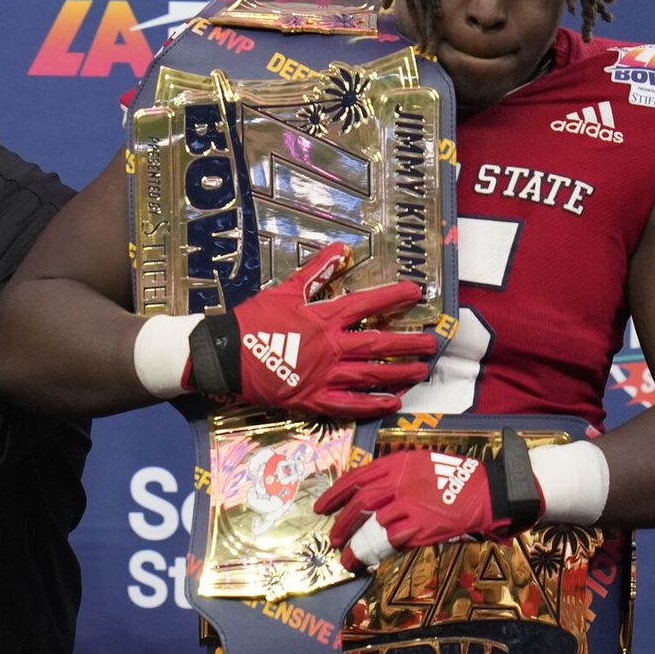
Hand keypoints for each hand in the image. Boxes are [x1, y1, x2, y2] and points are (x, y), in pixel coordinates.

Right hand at [200, 245, 435, 418]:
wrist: (223, 355)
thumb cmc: (253, 320)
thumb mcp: (285, 290)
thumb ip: (317, 271)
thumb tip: (342, 248)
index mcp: (322, 318)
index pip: (366, 304)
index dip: (393, 297)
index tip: (416, 293)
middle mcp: (329, 347)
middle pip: (377, 343)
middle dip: (407, 342)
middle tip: (431, 343)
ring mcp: (323, 375)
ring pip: (369, 374)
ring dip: (398, 373)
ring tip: (420, 371)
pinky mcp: (312, 399)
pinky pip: (349, 405)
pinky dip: (372, 404)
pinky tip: (392, 402)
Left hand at [316, 444, 538, 570]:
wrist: (488, 490)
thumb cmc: (454, 476)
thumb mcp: (419, 463)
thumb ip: (392, 475)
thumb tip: (366, 493)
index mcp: (395, 464)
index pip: (354, 478)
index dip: (333, 495)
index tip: (320, 508)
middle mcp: (399, 482)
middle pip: (358, 504)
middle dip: (341, 524)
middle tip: (332, 539)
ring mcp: (411, 505)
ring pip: (372, 527)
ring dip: (356, 545)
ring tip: (346, 557)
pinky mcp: (424, 526)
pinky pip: (393, 541)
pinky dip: (378, 551)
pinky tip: (370, 559)